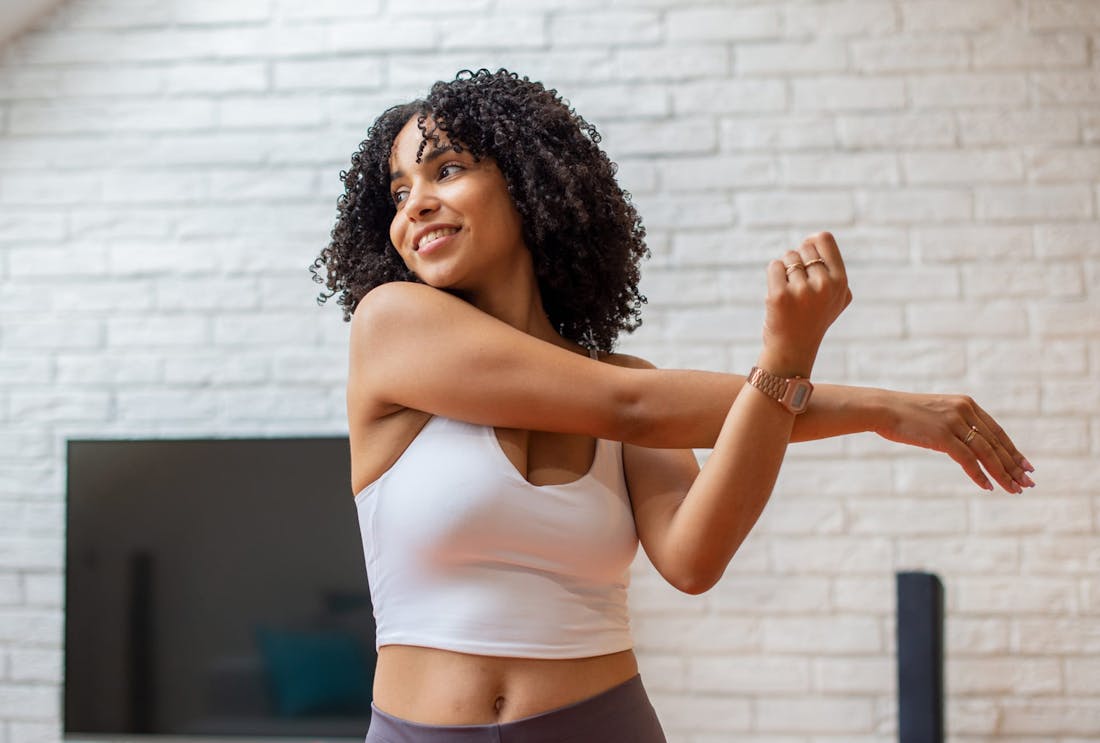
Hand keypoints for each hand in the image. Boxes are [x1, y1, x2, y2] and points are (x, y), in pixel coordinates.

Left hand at [760, 231, 851, 376]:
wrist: (793, 349)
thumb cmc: (812, 319)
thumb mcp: (835, 297)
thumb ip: (833, 268)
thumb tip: (816, 238)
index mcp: (841, 282)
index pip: (824, 238)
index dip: (811, 243)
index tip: (806, 256)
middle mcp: (825, 285)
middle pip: (804, 247)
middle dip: (798, 260)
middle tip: (799, 285)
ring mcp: (803, 291)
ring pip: (788, 257)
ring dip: (785, 270)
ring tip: (791, 294)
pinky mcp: (780, 296)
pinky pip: (774, 266)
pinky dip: (773, 276)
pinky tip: (779, 295)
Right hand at [873, 390, 1034, 493]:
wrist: (882, 408)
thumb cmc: (904, 414)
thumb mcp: (936, 414)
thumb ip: (954, 424)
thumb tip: (967, 444)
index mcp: (966, 404)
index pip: (997, 432)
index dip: (1013, 451)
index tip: (1026, 466)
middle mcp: (964, 411)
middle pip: (996, 443)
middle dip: (1013, 466)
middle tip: (1028, 482)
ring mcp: (953, 422)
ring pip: (986, 453)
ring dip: (1002, 474)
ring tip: (1014, 489)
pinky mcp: (942, 436)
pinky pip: (967, 459)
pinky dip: (979, 475)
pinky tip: (988, 487)